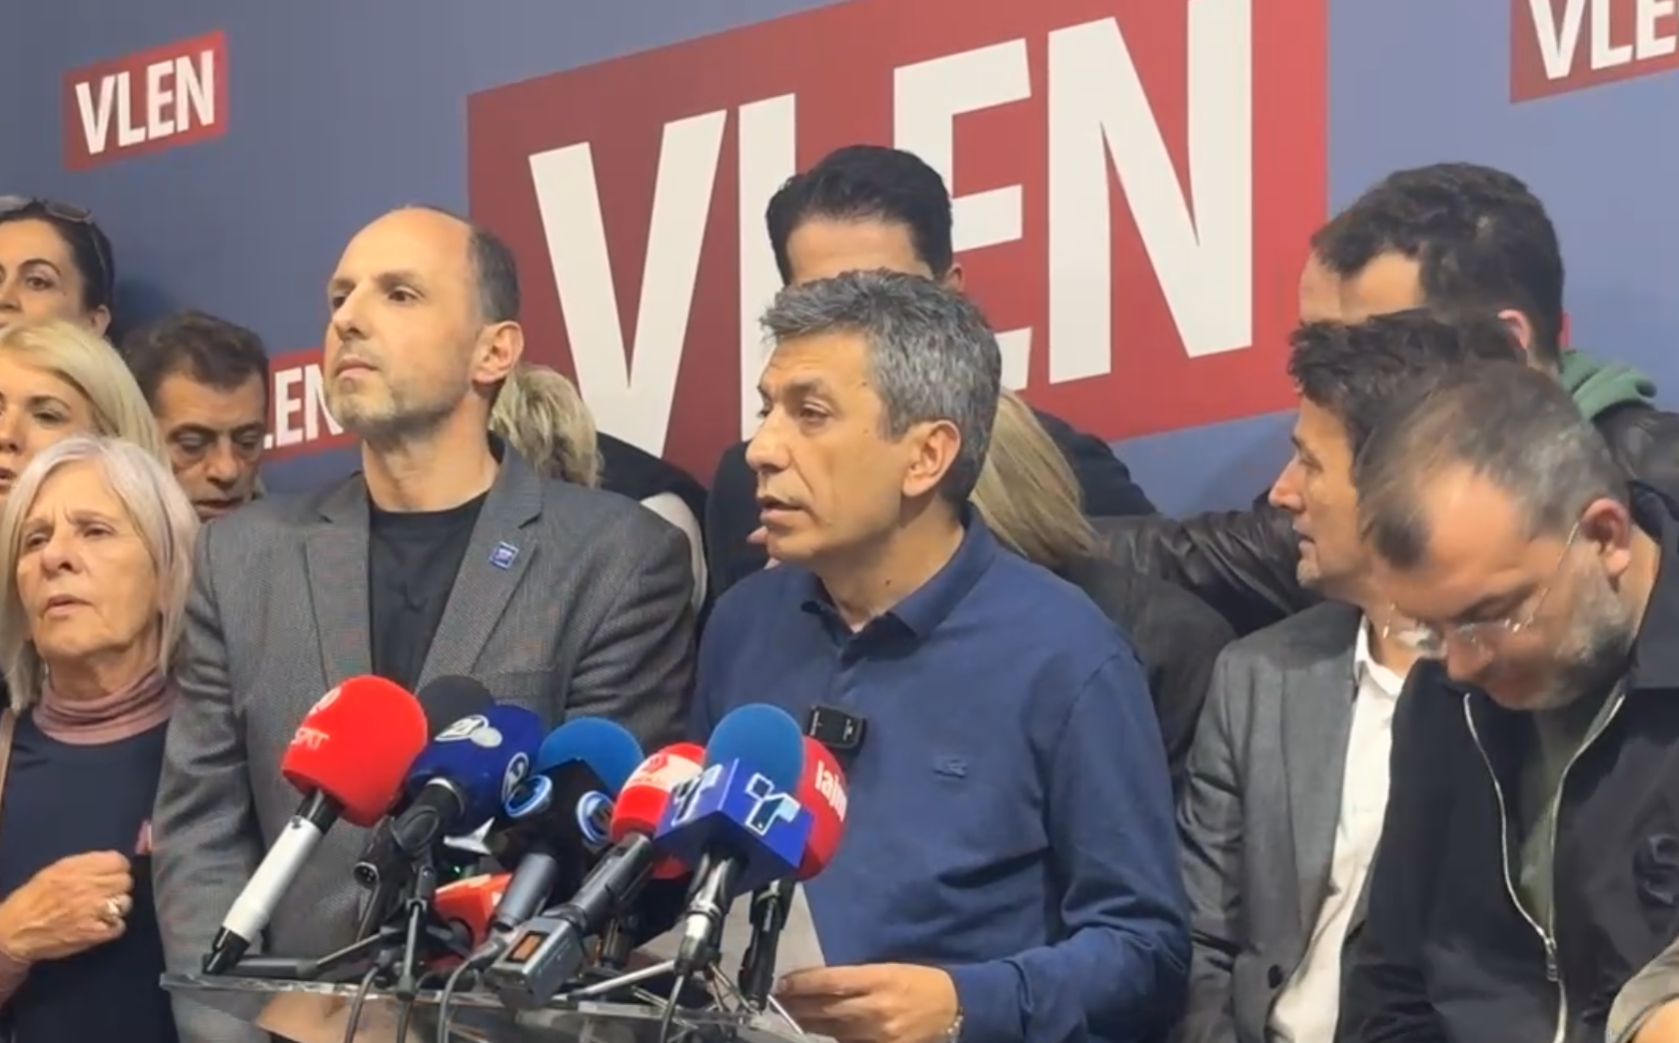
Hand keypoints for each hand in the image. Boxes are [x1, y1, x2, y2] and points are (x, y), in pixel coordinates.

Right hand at [0, 851, 132, 962]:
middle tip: (104, 894)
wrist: (15, 932)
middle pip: (125, 881)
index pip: (118, 861)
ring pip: (125, 903)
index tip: (110, 874)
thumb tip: (110, 862)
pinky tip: (100, 925)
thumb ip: (84, 864)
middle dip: (117, 887)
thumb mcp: (54, 871)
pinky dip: (113, 927)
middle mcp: (89, 888)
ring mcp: (94, 911)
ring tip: (102, 910)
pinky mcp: (95, 933)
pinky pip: (119, 926)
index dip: (116, 868)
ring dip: (116, 907)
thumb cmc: (33, 900)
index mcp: (77, 870)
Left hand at [776, 964, 959, 1042]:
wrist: (953, 1006)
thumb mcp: (888, 969)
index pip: (831, 981)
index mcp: (879, 978)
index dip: (803, 983)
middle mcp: (877, 1007)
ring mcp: (880, 1033)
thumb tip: (819, 984)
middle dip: (798, 1006)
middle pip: (827, 1009)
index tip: (782, 983)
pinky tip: (821, 1033)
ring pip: (834, 1031)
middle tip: (777, 1001)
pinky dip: (834, 1039)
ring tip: (790, 1017)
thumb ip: (855, 978)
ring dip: (808, 1025)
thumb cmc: (917, 981)